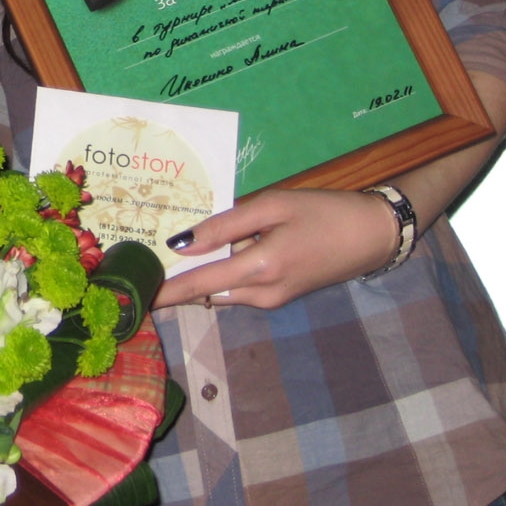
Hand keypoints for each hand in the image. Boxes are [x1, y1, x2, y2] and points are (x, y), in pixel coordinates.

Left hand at [153, 186, 400, 310]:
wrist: (373, 235)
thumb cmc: (323, 213)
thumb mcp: (273, 206)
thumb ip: (225, 225)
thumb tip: (182, 243)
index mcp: (259, 269)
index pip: (197, 286)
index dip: (163, 293)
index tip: (132, 298)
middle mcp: (261, 294)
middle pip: (204, 291)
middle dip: (173, 282)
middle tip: (139, 267)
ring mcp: (271, 299)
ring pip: (220, 289)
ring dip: (197, 275)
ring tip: (166, 256)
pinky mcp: (279, 296)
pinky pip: (237, 286)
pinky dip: (221, 272)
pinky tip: (214, 250)